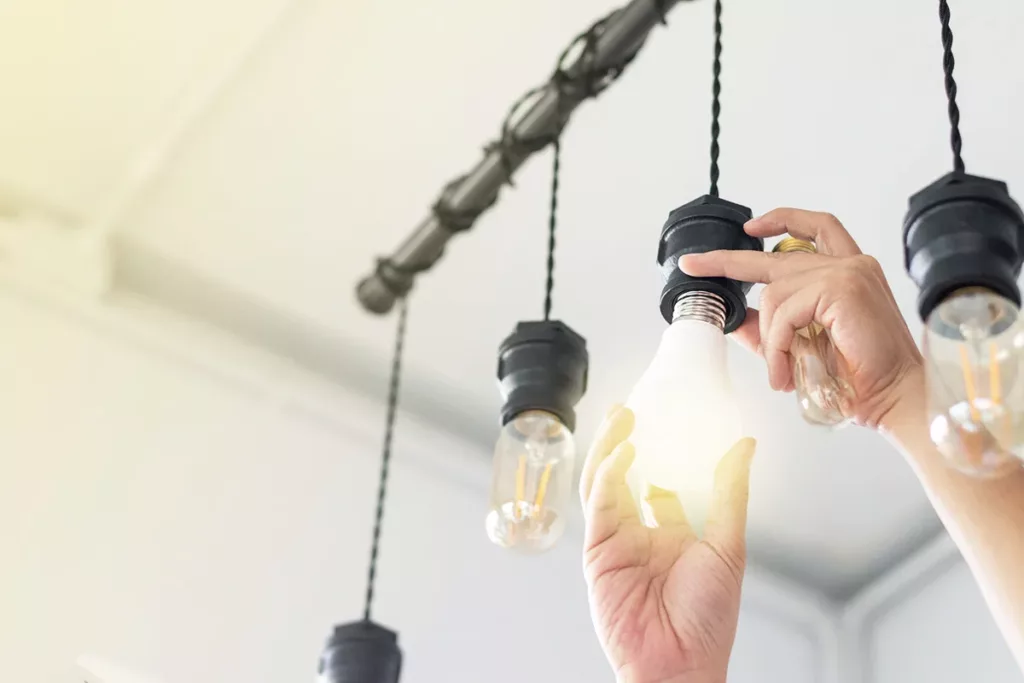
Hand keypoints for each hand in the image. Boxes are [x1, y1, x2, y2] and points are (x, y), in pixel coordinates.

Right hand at [580, 406, 755, 682]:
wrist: (680, 665)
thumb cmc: (707, 621)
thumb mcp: (727, 546)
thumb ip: (730, 492)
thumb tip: (744, 446)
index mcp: (673, 533)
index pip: (661, 481)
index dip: (660, 449)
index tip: (665, 416)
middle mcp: (642, 534)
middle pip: (627, 475)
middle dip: (625, 441)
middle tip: (631, 408)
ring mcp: (617, 541)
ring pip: (605, 483)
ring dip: (611, 448)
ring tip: (623, 416)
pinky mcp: (598, 552)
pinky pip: (599, 505)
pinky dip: (608, 474)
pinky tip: (625, 451)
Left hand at [680, 207, 922, 428]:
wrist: (895, 396)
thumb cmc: (861, 376)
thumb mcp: (806, 346)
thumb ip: (772, 329)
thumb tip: (735, 320)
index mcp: (850, 272)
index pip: (814, 229)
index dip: (780, 221)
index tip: (749, 226)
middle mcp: (851, 264)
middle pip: (779, 255)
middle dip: (729, 260)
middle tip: (694, 265)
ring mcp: (848, 273)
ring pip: (776, 295)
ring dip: (770, 340)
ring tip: (781, 372)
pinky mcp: (842, 289)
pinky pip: (785, 313)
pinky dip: (777, 345)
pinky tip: (786, 371)